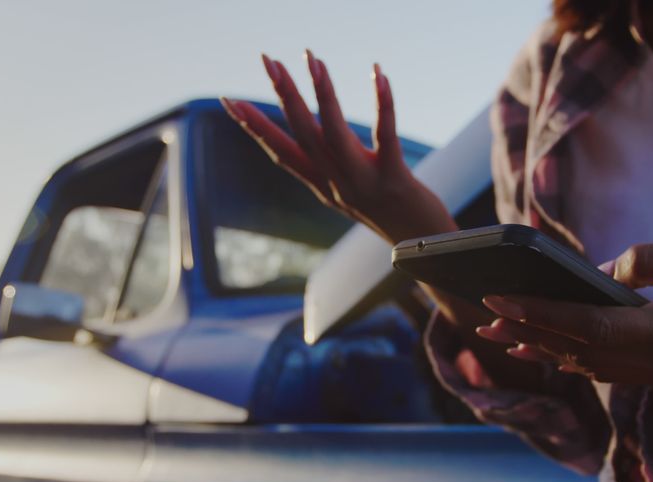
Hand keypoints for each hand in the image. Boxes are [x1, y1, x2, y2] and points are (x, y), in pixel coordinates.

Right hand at [220, 51, 454, 243]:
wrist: (425, 249)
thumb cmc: (393, 213)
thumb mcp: (352, 190)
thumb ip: (332, 165)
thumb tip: (314, 133)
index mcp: (323, 186)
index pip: (280, 152)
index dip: (253, 127)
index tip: (228, 100)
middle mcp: (336, 186)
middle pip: (303, 136)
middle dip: (283, 95)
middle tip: (268, 60)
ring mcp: (363, 184)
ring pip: (334, 135)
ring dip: (322, 96)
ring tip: (313, 60)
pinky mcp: (395, 180)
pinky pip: (385, 137)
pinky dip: (382, 104)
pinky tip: (379, 75)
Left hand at [476, 236, 652, 399]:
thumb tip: (606, 272)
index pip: (592, 328)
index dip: (541, 314)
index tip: (500, 299)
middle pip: (584, 354)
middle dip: (531, 333)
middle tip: (485, 316)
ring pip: (598, 368)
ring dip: (550, 350)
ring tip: (507, 332)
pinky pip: (620, 373)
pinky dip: (582, 359)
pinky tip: (558, 348)